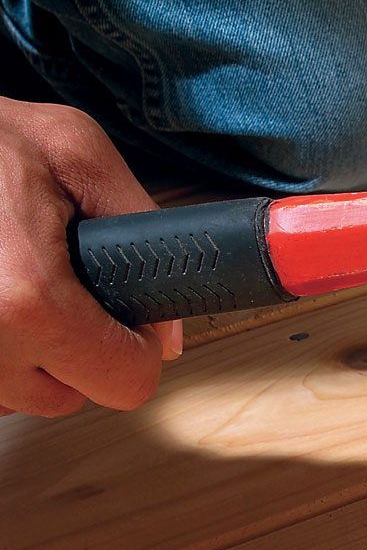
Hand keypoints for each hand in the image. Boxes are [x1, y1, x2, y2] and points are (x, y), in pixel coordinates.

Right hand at [0, 98, 179, 416]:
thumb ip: (139, 229)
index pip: (125, 383)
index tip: (126, 316)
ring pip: (15, 394)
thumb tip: (167, 325)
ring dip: (24, 350)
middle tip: (57, 285)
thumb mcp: (75, 153)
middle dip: (77, 350)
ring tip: (10, 279)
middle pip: (67, 396)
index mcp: (28, 297)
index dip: (137, 348)